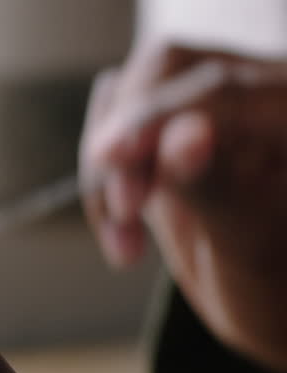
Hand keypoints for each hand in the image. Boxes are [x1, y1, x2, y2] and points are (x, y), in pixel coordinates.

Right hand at [81, 43, 286, 372]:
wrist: (267, 301)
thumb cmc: (274, 284)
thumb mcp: (249, 247)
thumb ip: (215, 186)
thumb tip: (182, 137)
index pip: (216, 90)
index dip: (155, 119)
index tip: (109, 158)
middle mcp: (257, 90)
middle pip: (165, 71)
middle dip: (128, 139)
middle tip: (122, 212)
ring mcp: (211, 103)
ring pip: (130, 93)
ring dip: (108, 167)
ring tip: (124, 241)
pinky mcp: (171, 123)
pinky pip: (114, 119)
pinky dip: (103, 175)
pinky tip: (121, 229)